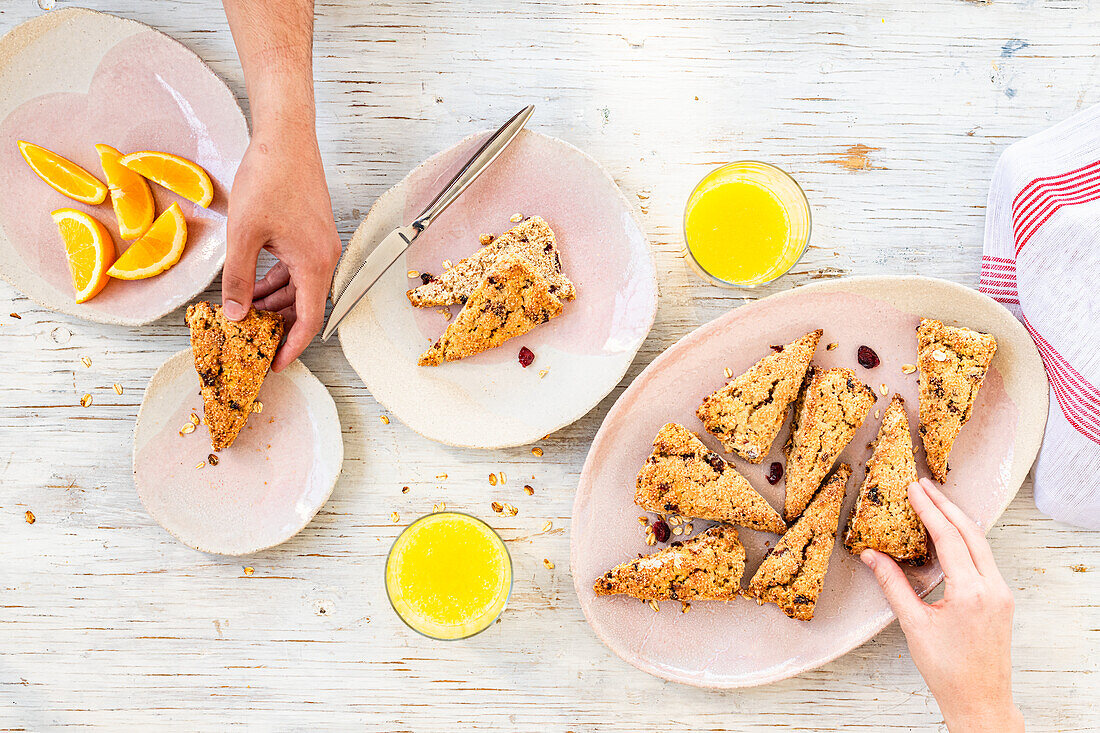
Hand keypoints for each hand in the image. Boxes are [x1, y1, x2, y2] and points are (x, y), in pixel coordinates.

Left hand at [222, 123, 340, 370]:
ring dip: (277, 305)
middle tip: (254, 344)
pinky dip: (279, 283)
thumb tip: (235, 315)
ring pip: (300, 289)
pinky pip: (298, 270)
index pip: (308, 320)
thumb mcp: (244, 234)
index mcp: (314, 263)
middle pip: (306, 307)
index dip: (293, 347)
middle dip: (281, 328)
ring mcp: (320, 245)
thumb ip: (239, 279)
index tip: (275, 365)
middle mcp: (324, 258)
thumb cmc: (269, 179)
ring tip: (248, 317)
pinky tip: (256, 287)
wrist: (286, 138)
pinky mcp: (312, 234)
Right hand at [861, 478, 1023, 732]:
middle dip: (946, 505)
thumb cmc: (947, 669)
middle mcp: (992, 587)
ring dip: (958, 519)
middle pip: (971, 532)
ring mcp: (1001, 593)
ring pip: (981, 543)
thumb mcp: (913, 624)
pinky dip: (966, 539)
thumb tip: (871, 555)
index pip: (949, 538)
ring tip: (935, 501)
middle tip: (923, 485)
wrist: (980, 699)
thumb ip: (893, 585)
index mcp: (971, 592)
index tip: (913, 489)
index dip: (929, 510)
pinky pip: (984, 558)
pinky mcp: (1001, 599)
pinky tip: (950, 534)